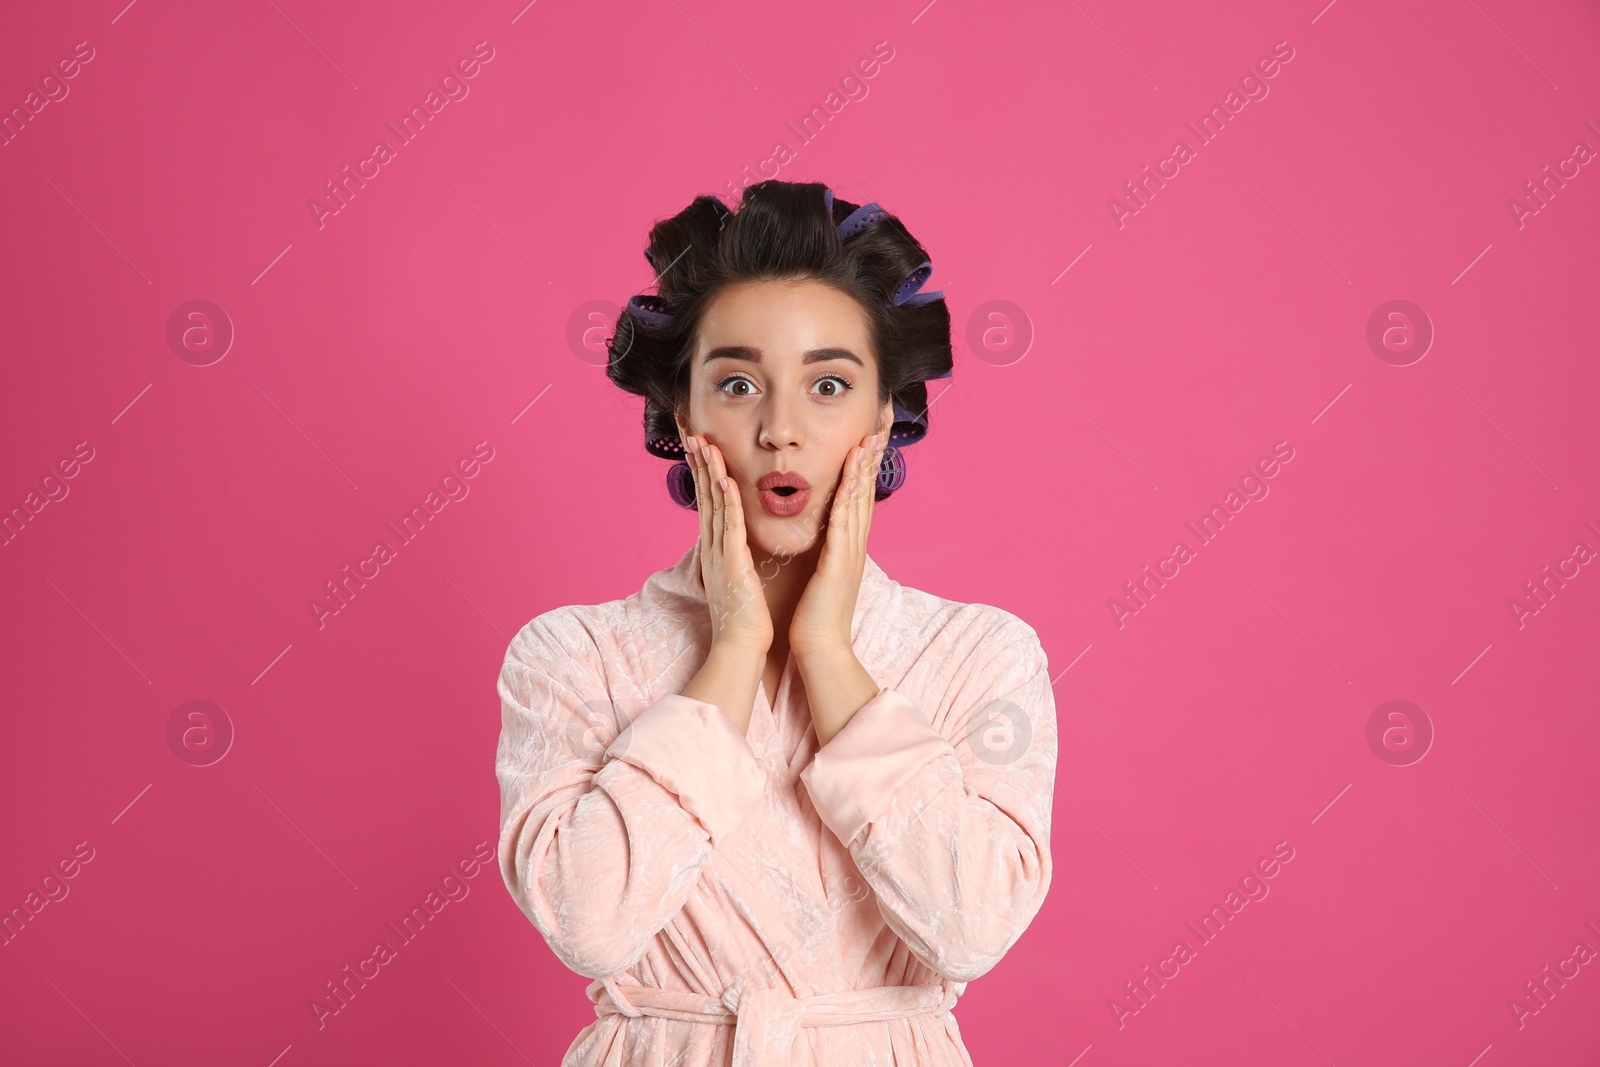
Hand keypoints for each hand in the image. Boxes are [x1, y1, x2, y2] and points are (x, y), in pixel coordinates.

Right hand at [680, 430, 772, 653]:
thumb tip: (737, 540)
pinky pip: (729, 528)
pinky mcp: (732, 565)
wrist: (742, 646)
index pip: (709, 501)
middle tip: (692, 431)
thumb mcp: (738, 576)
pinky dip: (727, 503)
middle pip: (704, 496)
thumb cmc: (745, 616)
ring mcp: (720, 554)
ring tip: (704, 443)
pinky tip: (726, 481)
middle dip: (699, 463)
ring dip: (709, 473)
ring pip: (713, 505)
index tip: (700, 445)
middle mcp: (713, 547)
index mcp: (717, 548)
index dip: (703, 471)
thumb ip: (736, 554)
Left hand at [789, 428, 886, 655]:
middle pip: (867, 489)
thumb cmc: (815, 612)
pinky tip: (852, 474)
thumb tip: (822, 530)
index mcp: (848, 544)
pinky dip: (849, 496)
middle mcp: (855, 543)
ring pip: (859, 501)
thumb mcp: (821, 571)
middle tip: (881, 421)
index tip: (869, 431)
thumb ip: (825, 547)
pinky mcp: (840, 563)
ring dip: (865, 467)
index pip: (859, 493)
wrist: (820, 647)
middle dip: (873, 454)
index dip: (865, 461)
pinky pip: (844, 523)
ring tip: (870, 436)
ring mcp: (851, 552)